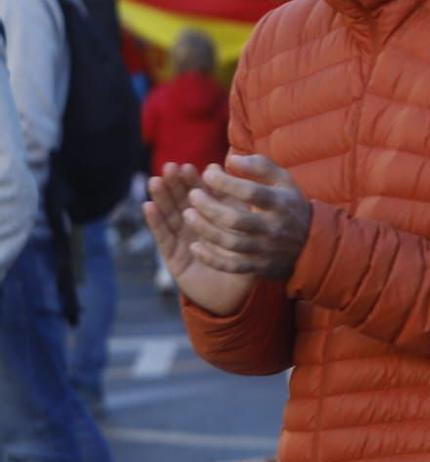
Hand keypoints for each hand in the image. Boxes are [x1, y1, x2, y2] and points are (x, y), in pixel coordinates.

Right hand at [145, 164, 255, 315]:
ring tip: (156, 181)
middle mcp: (196, 228)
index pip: (203, 196)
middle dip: (176, 184)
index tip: (192, 166)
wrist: (239, 295)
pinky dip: (156, 222)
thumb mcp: (249, 231)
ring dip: (162, 198)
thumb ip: (243, 207)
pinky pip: (164, 238)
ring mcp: (183, 242)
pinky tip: (148, 207)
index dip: (196, 181)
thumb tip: (243, 183)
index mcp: (214, 219)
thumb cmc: (248, 260)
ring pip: (171, 216)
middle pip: (183, 202)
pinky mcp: (173, 258)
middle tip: (170, 167)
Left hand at [177, 155, 312, 279]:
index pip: (250, 192)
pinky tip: (194, 247)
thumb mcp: (283, 181)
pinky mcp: (259, 267)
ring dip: (204, 229)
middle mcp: (274, 228)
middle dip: (208, 207)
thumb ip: (260, 166)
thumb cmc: (289, 204)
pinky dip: (210, 258)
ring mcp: (266, 250)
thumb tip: (230, 160)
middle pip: (235, 220)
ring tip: (187, 215)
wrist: (312, 244)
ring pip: (229, 243)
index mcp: (281, 203)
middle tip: (192, 195)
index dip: (225, 183)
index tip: (208, 173)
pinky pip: (231, 266)